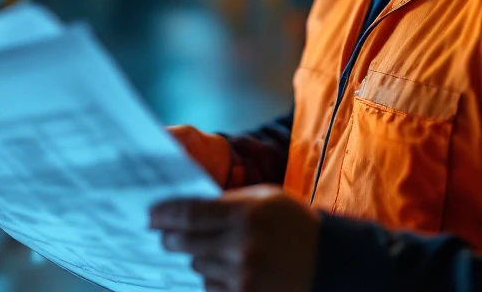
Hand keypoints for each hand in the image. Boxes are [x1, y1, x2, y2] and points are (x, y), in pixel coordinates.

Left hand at [149, 185, 320, 291]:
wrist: (331, 262)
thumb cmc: (295, 223)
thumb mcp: (266, 198)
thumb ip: (230, 202)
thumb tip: (190, 207)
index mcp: (246, 213)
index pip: (190, 214)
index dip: (164, 214)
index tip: (150, 215)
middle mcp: (242, 245)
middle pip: (186, 242)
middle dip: (170, 238)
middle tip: (163, 235)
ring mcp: (244, 275)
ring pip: (198, 266)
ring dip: (195, 257)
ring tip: (202, 249)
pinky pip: (212, 287)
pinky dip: (212, 278)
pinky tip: (223, 268)